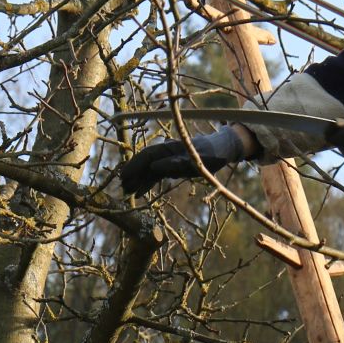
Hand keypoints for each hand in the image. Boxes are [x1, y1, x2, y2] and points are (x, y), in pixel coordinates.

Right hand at [118, 125, 253, 196]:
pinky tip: (139, 193)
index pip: (147, 156)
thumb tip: (154, 166)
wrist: (221, 150)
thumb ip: (178, 164)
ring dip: (138, 181)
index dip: (134, 166)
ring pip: (148, 170)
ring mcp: (168, 160)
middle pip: (144, 162)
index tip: (123, 176)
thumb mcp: (197, 162)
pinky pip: (156, 175)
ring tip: (127, 193)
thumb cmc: (212, 155)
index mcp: (170, 149)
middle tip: (122, 188)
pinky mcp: (172, 167)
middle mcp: (166, 153)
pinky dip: (147, 183)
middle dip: (133, 174)